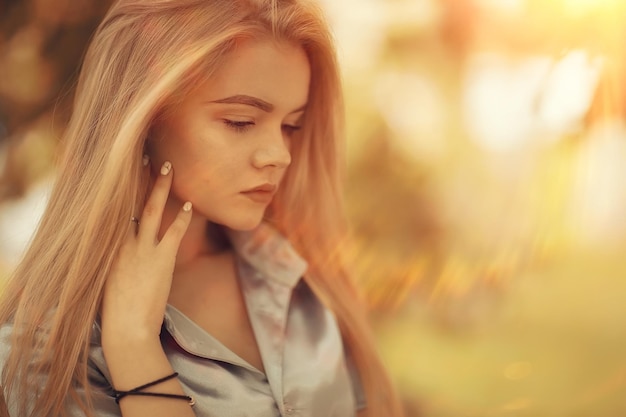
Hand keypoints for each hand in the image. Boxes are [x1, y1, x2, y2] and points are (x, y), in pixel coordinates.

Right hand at [101, 159, 191, 345]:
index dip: (119, 189)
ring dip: (161, 186)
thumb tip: (120, 252)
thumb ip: (114, 260)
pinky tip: (190, 204)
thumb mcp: (107, 279)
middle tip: (145, 155)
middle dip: (138, 177)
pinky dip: (182, 217)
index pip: (112, 210)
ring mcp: (141, 250)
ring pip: (151, 209)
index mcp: (106, 247)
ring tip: (169, 166)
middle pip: (129, 201)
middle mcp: (121, 243)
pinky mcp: (160, 260)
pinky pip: (173, 231)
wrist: (125, 330)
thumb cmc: (116, 310)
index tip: (121, 171)